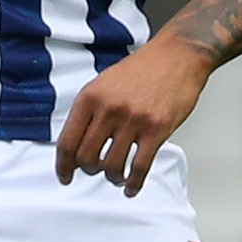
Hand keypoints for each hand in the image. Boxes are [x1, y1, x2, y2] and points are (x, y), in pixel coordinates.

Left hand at [55, 37, 211, 194]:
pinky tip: (131, 186)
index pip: (67, 141)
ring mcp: (132, 120)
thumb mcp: (105, 82)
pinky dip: (133, 183)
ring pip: (111, 166)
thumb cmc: (144, 68)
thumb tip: (78, 140)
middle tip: (94, 171)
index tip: (65, 175)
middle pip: (86, 158)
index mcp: (90, 96)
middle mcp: (108, 109)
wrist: (177, 55)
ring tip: (115, 176)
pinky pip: (139, 167)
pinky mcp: (156, 130)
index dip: (63, 165)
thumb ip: (90, 109)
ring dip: (111, 177)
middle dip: (88, 170)